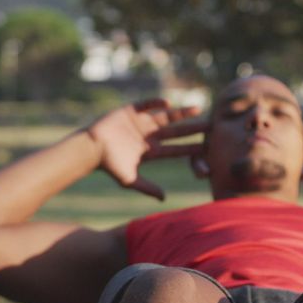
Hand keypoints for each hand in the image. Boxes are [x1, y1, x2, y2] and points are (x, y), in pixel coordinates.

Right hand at [87, 98, 205, 199]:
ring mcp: (141, 122)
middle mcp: (149, 136)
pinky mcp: (130, 111)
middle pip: (176, 131)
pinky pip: (146, 104)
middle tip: (212, 125)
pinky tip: (168, 102)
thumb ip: (148, 187)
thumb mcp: (130, 180)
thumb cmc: (109, 165)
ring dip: (181, 113)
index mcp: (151, 152)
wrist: (90, 149)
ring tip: (198, 108)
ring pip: (165, 116)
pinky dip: (155, 102)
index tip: (207, 148)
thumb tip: (164, 199)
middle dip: (193, 129)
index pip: (176, 150)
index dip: (191, 148)